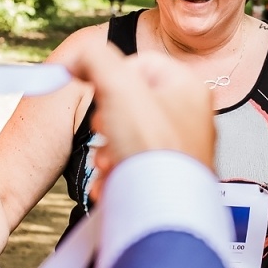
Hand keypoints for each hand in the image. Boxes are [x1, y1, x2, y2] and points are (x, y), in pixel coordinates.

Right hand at [66, 42, 214, 197]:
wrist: (162, 209)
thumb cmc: (151, 148)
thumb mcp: (118, 87)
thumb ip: (95, 59)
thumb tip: (77, 58)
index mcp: (189, 87)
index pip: (140, 63)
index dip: (112, 78)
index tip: (101, 95)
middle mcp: (191, 116)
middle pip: (132, 102)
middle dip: (108, 121)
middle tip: (105, 131)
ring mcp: (181, 149)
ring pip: (129, 136)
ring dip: (107, 150)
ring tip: (108, 162)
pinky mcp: (168, 178)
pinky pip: (134, 165)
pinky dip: (116, 173)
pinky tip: (112, 181)